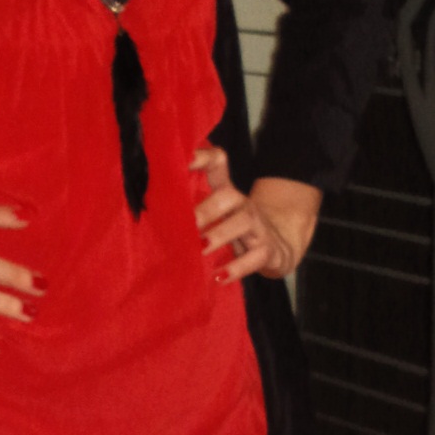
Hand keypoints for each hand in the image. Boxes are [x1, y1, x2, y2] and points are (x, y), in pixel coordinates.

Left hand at [193, 145, 319, 281]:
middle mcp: (243, 205)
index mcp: (227, 193)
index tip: (184, 159)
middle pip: (229, 196)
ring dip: (220, 234)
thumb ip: (191, 204)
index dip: (202, 157)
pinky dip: (237, 268)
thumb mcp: (218, 213)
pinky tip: (219, 277)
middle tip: (186, 223)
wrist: (279, 248)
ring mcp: (258, 228)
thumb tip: (154, 199)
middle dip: (206, 208)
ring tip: (201, 247)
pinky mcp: (268, 251)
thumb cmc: (237, 230)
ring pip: (243, 223)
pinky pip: (255, 258)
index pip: (217, 164)